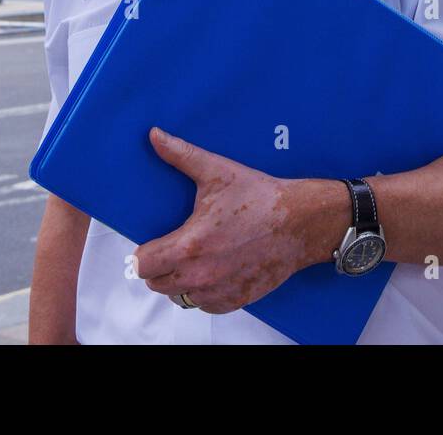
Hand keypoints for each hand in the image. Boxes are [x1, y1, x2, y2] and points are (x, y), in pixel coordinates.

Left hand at [134, 128, 339, 313]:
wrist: (300, 221)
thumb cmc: (259, 197)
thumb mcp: (217, 171)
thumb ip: (181, 155)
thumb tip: (155, 136)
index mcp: (189, 246)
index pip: (142, 265)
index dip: (143, 253)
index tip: (152, 243)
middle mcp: (201, 275)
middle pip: (157, 284)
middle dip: (159, 267)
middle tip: (173, 247)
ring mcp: (218, 291)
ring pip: (180, 297)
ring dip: (180, 282)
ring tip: (192, 259)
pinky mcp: (236, 300)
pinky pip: (205, 305)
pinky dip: (203, 293)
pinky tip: (213, 271)